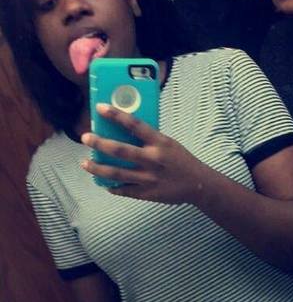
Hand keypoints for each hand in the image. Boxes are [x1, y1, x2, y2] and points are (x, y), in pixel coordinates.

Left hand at [81, 103, 202, 203]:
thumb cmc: (182, 160)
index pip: (135, 125)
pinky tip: (102, 182)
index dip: (117, 115)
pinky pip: (123, 190)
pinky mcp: (146, 193)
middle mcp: (153, 159)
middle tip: (86, 137)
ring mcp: (148, 178)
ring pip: (116, 173)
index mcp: (160, 143)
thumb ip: (150, 139)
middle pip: (120, 150)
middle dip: (100, 143)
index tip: (101, 107)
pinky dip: (111, 186)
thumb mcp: (169, 143)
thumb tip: (125, 131)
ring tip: (85, 163)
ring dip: (97, 168)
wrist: (197, 184)